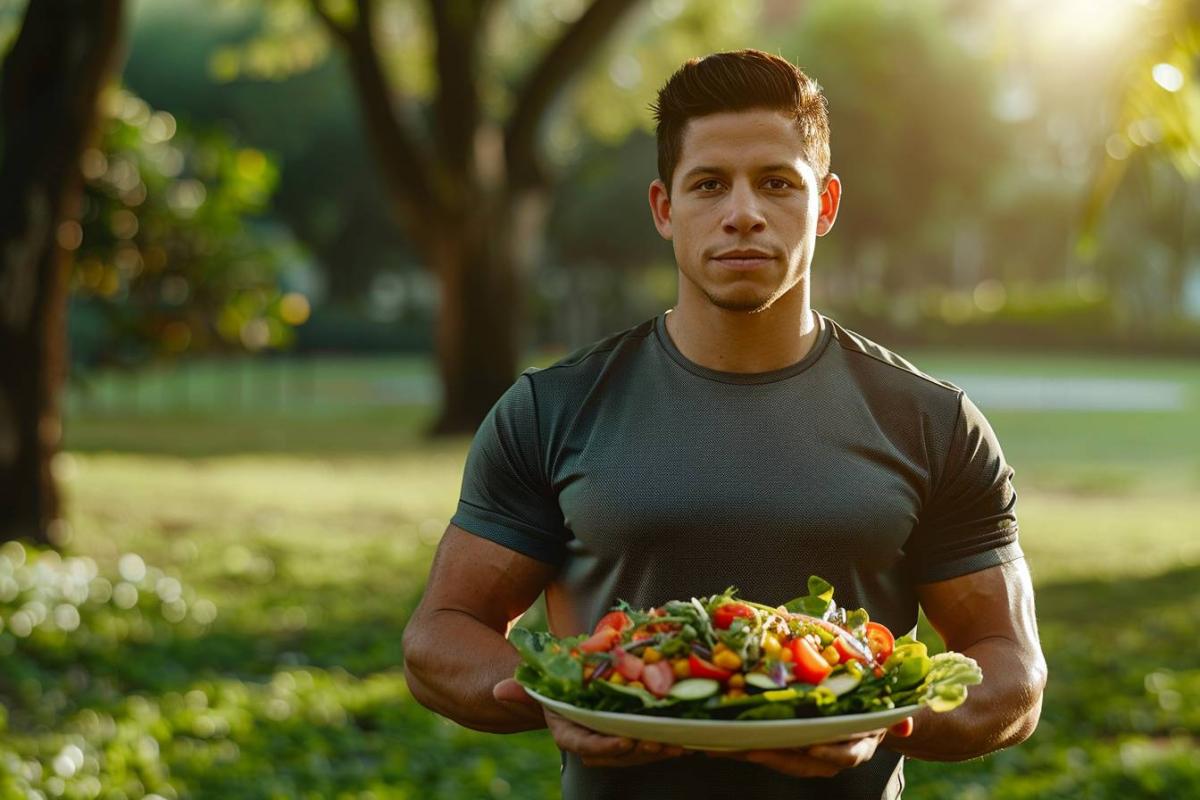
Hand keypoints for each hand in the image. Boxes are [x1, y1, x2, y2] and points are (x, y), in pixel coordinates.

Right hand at [493, 678, 690, 767]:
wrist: (566, 690)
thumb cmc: (552, 686)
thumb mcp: (537, 684)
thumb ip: (520, 690)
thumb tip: (499, 689)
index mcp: (567, 732)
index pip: (584, 746)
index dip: (605, 747)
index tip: (625, 742)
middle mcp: (590, 742)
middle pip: (615, 755)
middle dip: (638, 752)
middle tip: (660, 743)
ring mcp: (611, 742)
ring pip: (634, 754)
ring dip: (656, 751)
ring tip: (677, 744)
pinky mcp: (629, 736)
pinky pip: (647, 744)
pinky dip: (666, 743)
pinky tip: (687, 740)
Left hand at [699, 718, 912, 778]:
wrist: (869, 717)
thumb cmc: (877, 704)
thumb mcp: (890, 707)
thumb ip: (898, 717)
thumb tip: (905, 726)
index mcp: (858, 746)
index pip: (846, 755)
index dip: (830, 753)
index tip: (813, 748)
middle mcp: (831, 756)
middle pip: (803, 762)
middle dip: (774, 756)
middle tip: (748, 747)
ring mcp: (809, 756)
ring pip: (779, 759)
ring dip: (750, 752)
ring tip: (721, 744)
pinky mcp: (789, 749)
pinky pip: (766, 750)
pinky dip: (743, 746)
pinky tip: (718, 739)